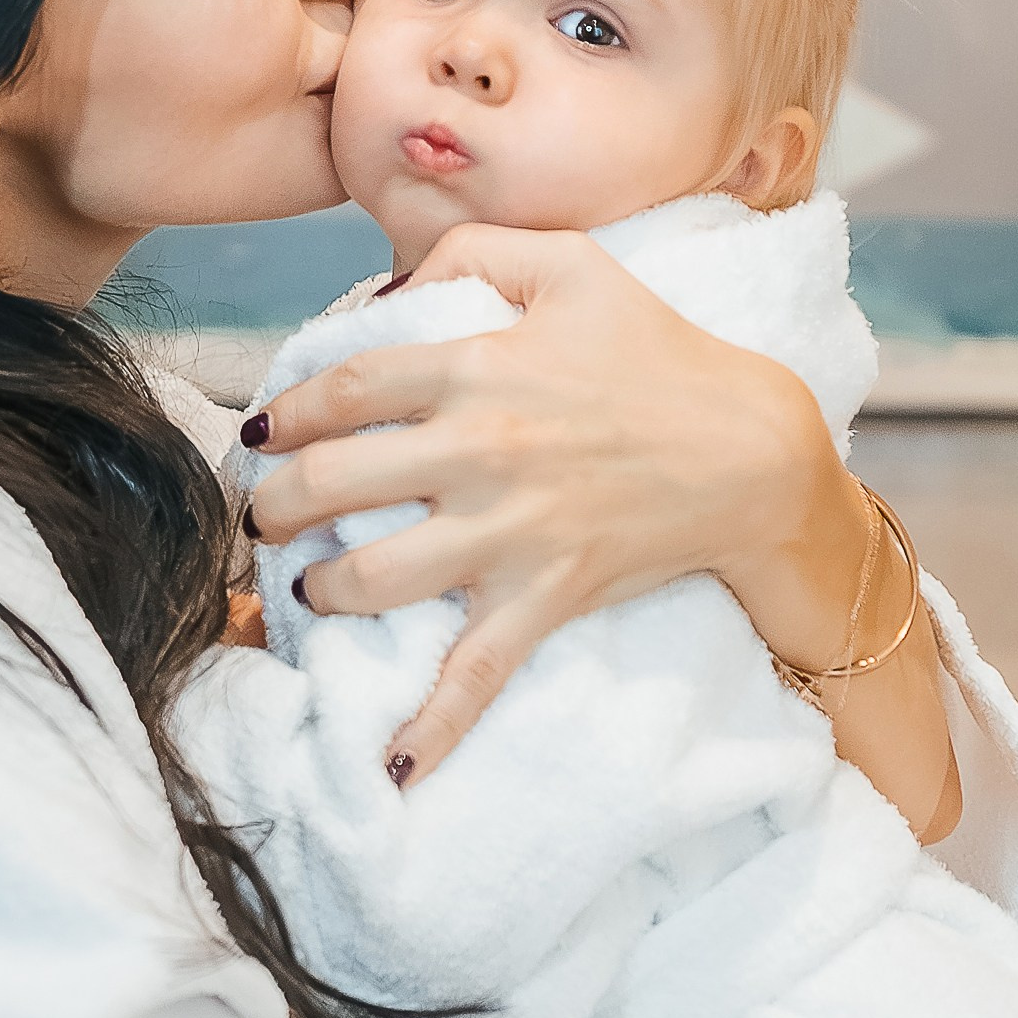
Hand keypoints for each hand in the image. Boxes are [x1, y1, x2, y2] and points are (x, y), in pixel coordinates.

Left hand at [244, 227, 837, 783]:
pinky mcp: (543, 597)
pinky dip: (432, 728)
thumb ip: (476, 248)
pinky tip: (392, 769)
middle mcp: (479, 452)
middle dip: (277, 506)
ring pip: (374, 577)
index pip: (344, 390)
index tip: (265, 434)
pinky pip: (474, 675)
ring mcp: (508, 533)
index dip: (288, 412)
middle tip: (267, 516)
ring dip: (319, 591)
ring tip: (307, 590)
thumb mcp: (574, 264)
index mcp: (477, 367)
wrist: (752, 449)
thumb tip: (386, 286)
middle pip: (333, 484)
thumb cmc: (663, 354)